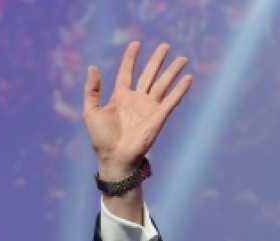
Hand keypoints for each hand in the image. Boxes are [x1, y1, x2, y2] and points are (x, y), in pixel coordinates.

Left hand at [82, 41, 191, 179]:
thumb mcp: (91, 111)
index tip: (136, 44)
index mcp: (120, 97)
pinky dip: (180, 89)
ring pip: (162, 84)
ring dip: (172, 71)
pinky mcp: (159, 116)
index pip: (126, 73)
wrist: (115, 157)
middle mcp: (136, 100)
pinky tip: (188, 78)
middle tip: (165, 46)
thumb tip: (92, 67)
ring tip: (182, 58)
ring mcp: (148, 107)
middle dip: (157, 60)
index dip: (130, 58)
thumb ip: (92, 90)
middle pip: (148, 74)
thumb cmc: (101, 138)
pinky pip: (172, 100)